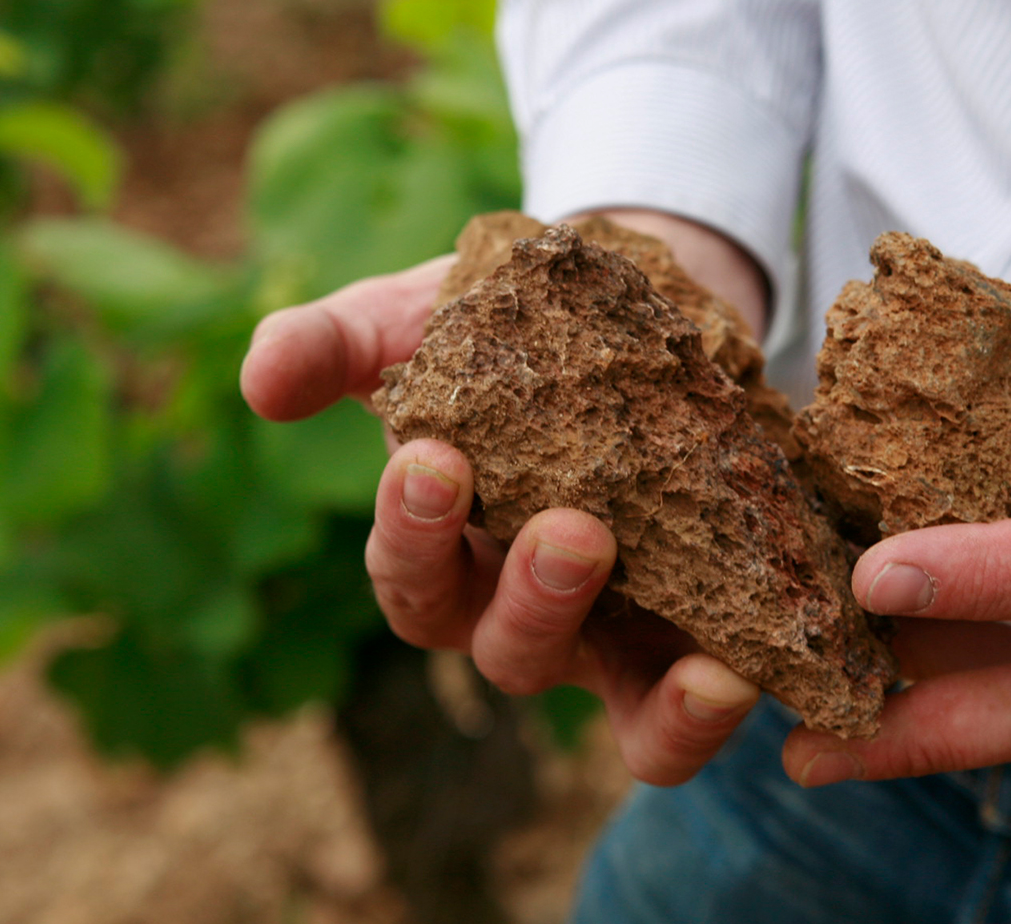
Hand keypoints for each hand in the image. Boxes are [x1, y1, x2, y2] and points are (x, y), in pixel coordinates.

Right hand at [240, 210, 771, 784]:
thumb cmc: (505, 324)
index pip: (411, 574)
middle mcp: (529, 613)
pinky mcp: (717, 636)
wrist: (647, 297)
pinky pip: (710, 709)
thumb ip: (334, 344)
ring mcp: (626, 638)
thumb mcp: (415, 317)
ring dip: (652, 694)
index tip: (432, 460)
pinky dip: (722, 708)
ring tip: (698, 649)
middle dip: (535, 596)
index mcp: (448, 551)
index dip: (414, 533)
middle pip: (509, 649)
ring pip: (623, 714)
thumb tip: (262, 382)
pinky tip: (748, 668)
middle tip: (575, 528)